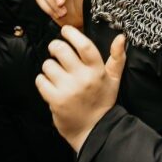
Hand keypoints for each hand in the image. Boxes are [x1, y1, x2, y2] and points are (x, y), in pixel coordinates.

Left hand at [35, 25, 126, 152]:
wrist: (93, 130)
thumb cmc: (102, 102)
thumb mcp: (113, 80)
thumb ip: (117, 58)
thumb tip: (121, 37)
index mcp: (97, 71)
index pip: (84, 45)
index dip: (72, 34)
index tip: (65, 31)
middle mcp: (83, 79)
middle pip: (61, 50)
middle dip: (55, 46)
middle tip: (56, 50)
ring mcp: (69, 90)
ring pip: (48, 65)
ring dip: (49, 67)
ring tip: (56, 74)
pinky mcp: (56, 100)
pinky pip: (41, 80)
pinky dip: (42, 81)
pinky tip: (50, 85)